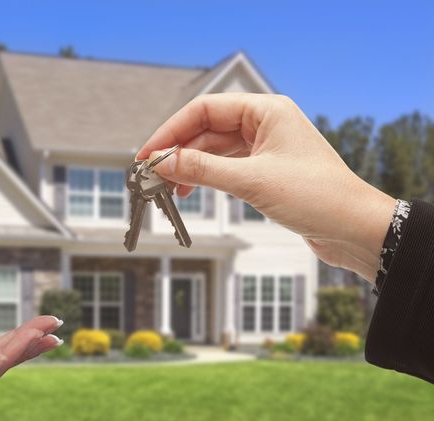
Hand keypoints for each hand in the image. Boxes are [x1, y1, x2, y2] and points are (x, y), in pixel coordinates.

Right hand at [138, 93, 395, 282]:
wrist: (354, 229)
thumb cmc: (316, 196)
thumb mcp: (251, 180)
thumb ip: (202, 169)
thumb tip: (162, 163)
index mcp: (265, 111)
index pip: (204, 110)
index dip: (171, 131)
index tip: (148, 154)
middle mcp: (264, 124)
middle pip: (206, 129)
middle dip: (177, 151)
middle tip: (151, 174)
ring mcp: (265, 147)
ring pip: (214, 150)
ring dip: (189, 166)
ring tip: (166, 187)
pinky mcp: (266, 170)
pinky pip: (225, 167)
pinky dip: (205, 178)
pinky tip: (189, 191)